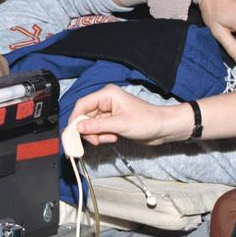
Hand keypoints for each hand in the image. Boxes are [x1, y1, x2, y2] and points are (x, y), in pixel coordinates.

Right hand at [72, 85, 188, 145]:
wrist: (163, 129)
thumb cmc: (147, 121)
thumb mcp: (120, 124)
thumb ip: (97, 126)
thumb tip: (78, 127)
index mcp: (107, 95)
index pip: (83, 105)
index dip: (75, 119)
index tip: (71, 133)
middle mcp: (106, 102)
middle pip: (85, 116)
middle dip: (87, 130)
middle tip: (92, 141)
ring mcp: (109, 113)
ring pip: (91, 125)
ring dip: (96, 135)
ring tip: (109, 138)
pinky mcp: (112, 122)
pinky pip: (99, 130)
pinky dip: (103, 136)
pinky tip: (113, 137)